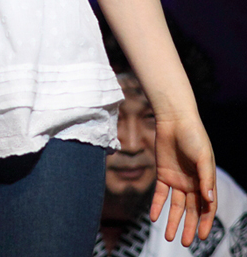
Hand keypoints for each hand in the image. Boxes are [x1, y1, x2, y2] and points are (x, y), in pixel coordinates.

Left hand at [150, 116, 216, 245]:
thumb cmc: (193, 136)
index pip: (206, 207)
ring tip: (169, 237)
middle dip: (188, 226)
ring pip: (175, 206)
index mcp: (205, 181)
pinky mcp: (163, 174)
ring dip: (172, 221)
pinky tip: (153, 217)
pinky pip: (160, 194)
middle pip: (190, 210)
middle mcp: (192, 183)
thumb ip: (206, 178)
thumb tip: (209, 200)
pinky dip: (156, 205)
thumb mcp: (203, 157)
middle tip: (184, 243)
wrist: (174, 119)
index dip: (205, 222)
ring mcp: (177, 180)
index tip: (201, 237)